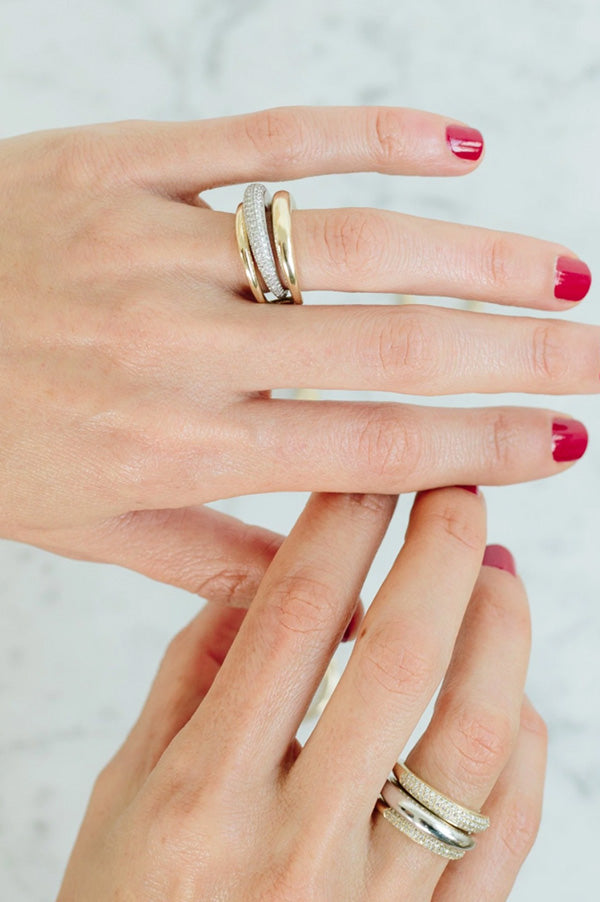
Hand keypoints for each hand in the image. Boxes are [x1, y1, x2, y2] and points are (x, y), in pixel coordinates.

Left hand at [1, 106, 592, 598]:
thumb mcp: (89, 526)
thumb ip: (210, 557)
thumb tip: (323, 595)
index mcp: (179, 445)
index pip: (367, 450)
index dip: (477, 449)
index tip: (559, 443)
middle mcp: (181, 348)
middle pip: (387, 347)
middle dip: (515, 355)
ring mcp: (157, 246)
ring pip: (350, 242)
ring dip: (473, 255)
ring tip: (560, 272)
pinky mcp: (127, 164)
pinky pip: (269, 140)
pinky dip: (372, 135)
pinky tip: (456, 144)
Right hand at [58, 488, 545, 900]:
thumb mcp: (125, 796)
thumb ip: (190, 682)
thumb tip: (258, 591)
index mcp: (205, 795)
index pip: (293, 619)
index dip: (343, 528)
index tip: (371, 475)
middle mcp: (295, 844)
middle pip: (397, 659)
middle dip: (439, 552)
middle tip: (456, 493)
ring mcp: (375, 901)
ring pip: (472, 738)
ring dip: (499, 633)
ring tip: (498, 574)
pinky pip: (505, 828)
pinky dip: (521, 745)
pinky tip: (507, 696)